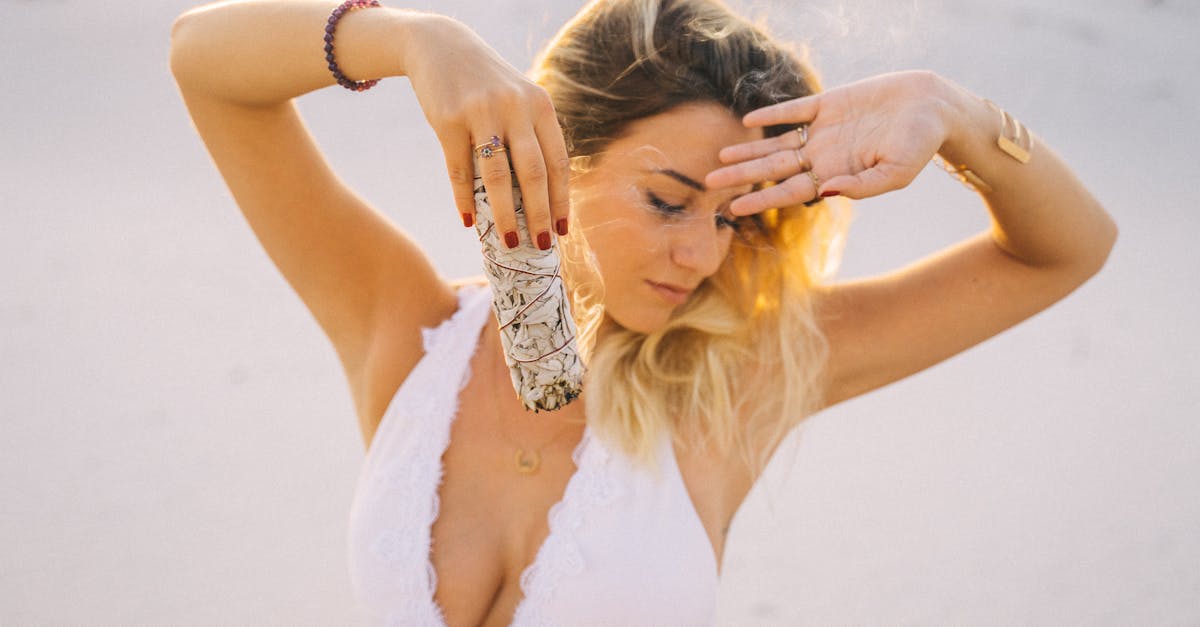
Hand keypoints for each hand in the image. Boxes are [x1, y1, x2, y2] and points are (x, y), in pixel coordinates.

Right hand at [402, 15, 568, 247]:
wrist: (441, 47)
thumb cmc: (486, 85)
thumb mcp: (518, 100)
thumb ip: (531, 138)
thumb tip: (539, 198)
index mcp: (540, 106)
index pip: (558, 161)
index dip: (561, 199)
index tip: (562, 231)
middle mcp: (515, 107)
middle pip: (533, 173)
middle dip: (539, 215)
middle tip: (541, 246)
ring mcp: (481, 112)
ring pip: (496, 177)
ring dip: (505, 215)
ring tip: (508, 241)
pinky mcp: (448, 119)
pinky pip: (459, 170)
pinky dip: (465, 200)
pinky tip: (470, 220)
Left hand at [705, 70, 955, 214]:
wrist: (934, 107)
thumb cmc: (920, 146)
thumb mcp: (896, 174)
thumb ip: (862, 187)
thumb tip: (827, 191)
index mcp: (836, 177)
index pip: (789, 193)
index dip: (761, 201)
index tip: (733, 209)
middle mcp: (824, 156)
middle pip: (773, 170)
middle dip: (742, 177)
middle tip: (708, 184)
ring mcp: (824, 130)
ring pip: (777, 143)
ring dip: (749, 150)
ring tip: (720, 157)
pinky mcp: (830, 103)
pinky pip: (795, 110)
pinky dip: (773, 113)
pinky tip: (748, 120)